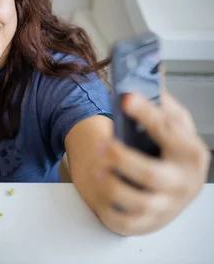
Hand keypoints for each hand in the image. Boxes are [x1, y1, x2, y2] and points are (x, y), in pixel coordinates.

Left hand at [93, 86, 210, 235]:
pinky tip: (100, 194)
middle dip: (123, 158)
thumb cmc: (168, 151)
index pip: (170, 131)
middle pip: (151, 174)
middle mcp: (182, 183)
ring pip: (136, 201)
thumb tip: (151, 65)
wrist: (172, 190)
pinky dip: (109, 210)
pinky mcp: (146, 223)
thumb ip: (161, 100)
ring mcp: (166, 206)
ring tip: (96, 171)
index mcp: (191, 153)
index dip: (147, 113)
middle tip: (101, 145)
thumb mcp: (172, 124)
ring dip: (112, 185)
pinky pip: (124, 222)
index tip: (126, 97)